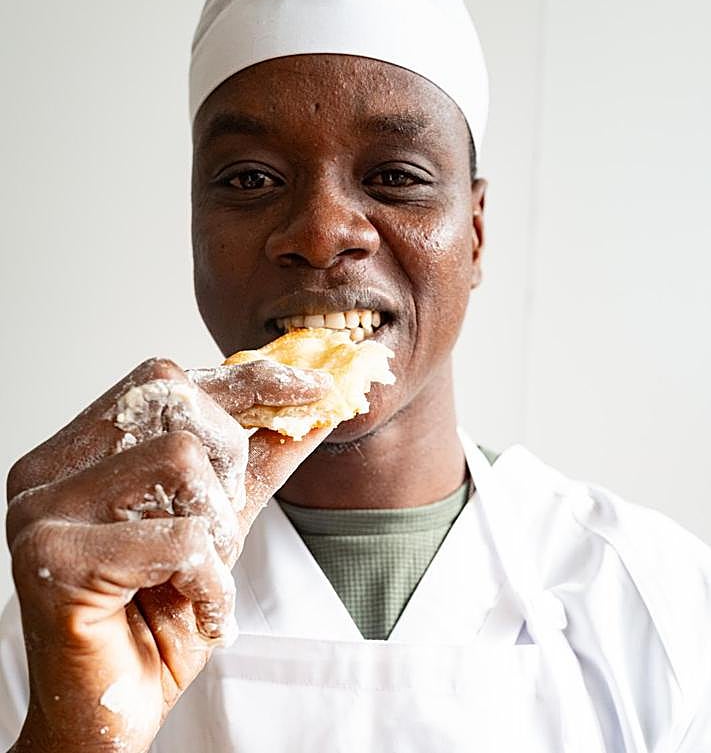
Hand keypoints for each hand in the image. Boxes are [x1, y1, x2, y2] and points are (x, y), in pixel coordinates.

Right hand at [6, 357, 331, 752]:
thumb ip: (257, 464)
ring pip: (182, 460)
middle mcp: (48, 470)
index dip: (247, 380)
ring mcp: (42, 511)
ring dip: (218, 529)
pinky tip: (193, 611)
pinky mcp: (54, 559)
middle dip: (228, 468)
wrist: (105, 718)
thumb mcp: (220, 526)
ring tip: (197, 576)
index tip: (314, 387)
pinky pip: (183, 538)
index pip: (166, 381)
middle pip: (177, 407)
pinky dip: (211, 582)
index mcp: (77, 452)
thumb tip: (314, 406)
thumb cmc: (155, 620)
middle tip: (216, 533)